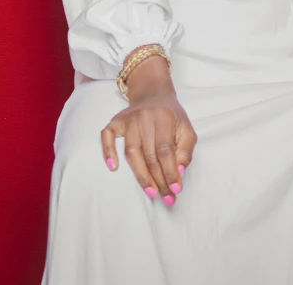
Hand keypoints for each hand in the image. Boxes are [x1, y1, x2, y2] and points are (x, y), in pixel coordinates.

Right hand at [100, 81, 197, 206]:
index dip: (170, 172)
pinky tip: (113, 167)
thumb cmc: (171, 116)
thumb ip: (186, 150)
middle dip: (159, 179)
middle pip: (149, 154)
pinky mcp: (115, 121)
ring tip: (151, 192)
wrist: (153, 94)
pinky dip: (108, 151)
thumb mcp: (186, 128)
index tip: (176, 190)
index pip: (166, 150)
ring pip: (131, 151)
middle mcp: (144, 117)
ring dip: (141, 175)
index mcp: (163, 116)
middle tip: (166, 198)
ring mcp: (128, 119)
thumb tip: (179, 172)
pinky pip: (107, 136)